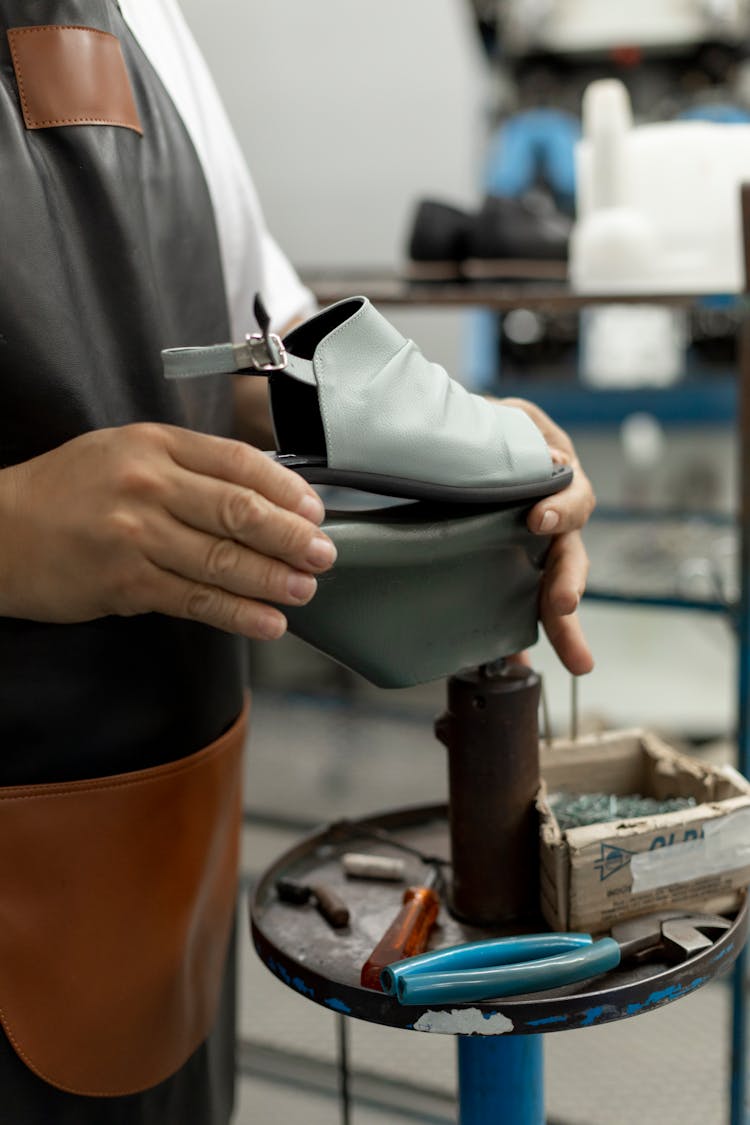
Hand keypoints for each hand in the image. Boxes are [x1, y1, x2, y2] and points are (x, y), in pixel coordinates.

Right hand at [0, 423, 336, 639]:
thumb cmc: (67, 491)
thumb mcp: (125, 453)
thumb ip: (187, 466)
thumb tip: (260, 495)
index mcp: (155, 445)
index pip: (238, 463)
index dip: (286, 491)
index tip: (315, 511)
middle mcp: (149, 486)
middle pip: (239, 512)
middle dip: (291, 537)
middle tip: (323, 555)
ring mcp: (136, 536)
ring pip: (222, 560)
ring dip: (273, 580)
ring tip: (304, 591)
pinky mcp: (125, 583)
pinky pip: (195, 599)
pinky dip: (237, 614)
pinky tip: (267, 623)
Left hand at [499, 398, 595, 675]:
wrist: (452, 446)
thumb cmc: (486, 427)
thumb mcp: (503, 417)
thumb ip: (516, 430)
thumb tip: (551, 459)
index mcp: (556, 482)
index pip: (574, 497)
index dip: (563, 510)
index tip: (539, 521)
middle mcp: (553, 523)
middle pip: (571, 558)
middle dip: (569, 584)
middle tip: (562, 605)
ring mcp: (533, 554)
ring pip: (555, 594)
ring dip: (564, 627)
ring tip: (577, 660)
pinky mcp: (509, 577)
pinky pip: (518, 614)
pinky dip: (519, 646)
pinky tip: (518, 671)